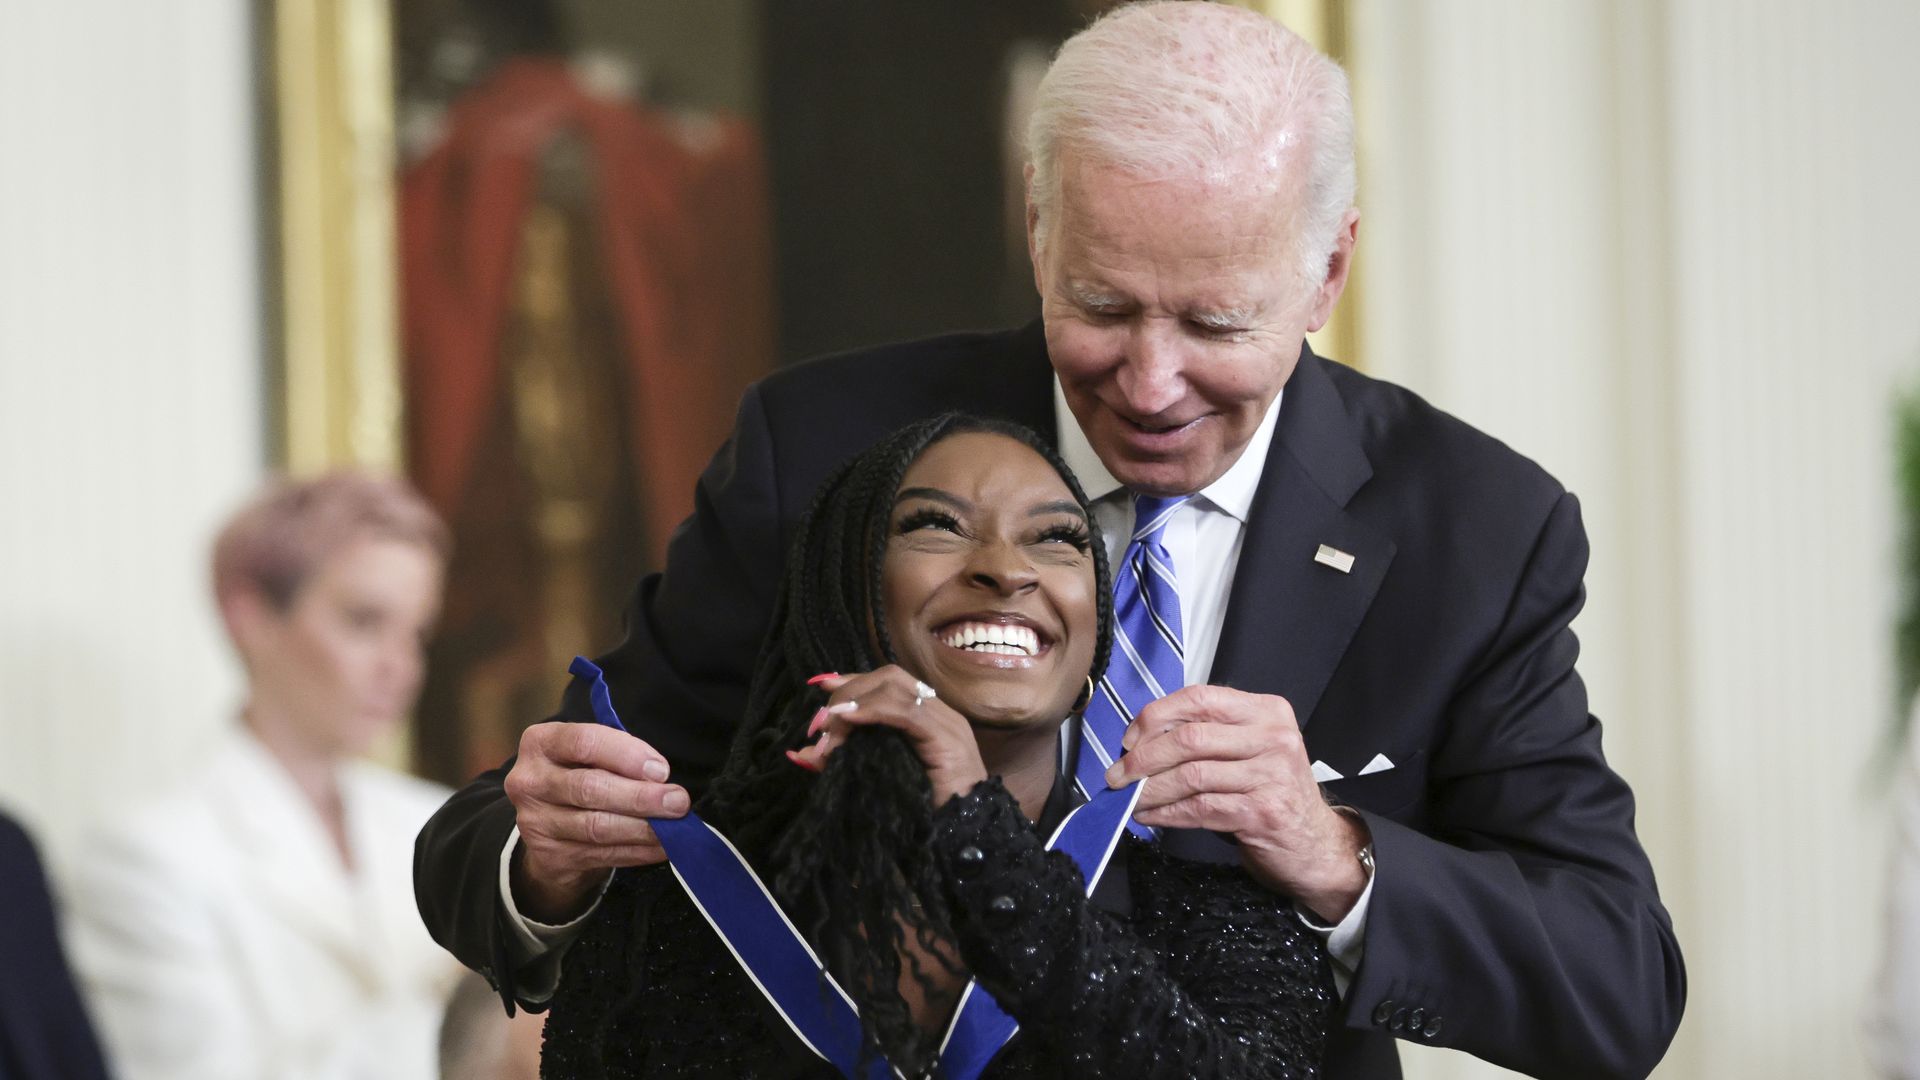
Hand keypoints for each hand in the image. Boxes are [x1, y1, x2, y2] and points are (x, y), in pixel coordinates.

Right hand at [503, 721, 689, 922]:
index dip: (626, 755)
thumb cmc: (580, 776)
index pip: (584, 742)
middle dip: (641, 796)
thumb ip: (619, 757)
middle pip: (590, 788)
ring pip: (597, 827)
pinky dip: (637, 851)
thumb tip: (659, 776)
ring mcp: (535, 822)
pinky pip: (602, 854)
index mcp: (541, 743)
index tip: (661, 770)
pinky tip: (661, 847)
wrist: (549, 826)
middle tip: (677, 802)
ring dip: (643, 829)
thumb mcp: (591, 755)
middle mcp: (529, 781)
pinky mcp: (549, 856)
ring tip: (674, 827)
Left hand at [793, 667, 987, 805]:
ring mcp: (946, 723)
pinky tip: (849, 720)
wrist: (965, 837)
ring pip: (895, 687)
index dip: (853, 681)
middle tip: (821, 723)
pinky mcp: (947, 738)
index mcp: (926, 719)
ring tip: (830, 727)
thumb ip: (842, 762)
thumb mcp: (874, 780)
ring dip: (854, 702)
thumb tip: (800, 753)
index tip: (821, 687)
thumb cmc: (923, 813)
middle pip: (889, 677)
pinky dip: (873, 710)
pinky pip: (906, 712)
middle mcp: (938, 713)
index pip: (888, 682)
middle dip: (848, 692)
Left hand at [1104, 684, 1369, 921]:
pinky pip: (1199, 809)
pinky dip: (1165, 813)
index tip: (1129, 740)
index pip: (1199, 698)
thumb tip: (1140, 741)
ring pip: (1190, 776)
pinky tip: (1148, 816)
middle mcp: (1273, 737)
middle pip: (1190, 738)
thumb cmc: (1271, 792)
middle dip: (1143, 758)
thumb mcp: (1250, 749)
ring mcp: (1271, 775)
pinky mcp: (1262, 812)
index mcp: (1267, 711)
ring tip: (1128, 798)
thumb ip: (1209, 735)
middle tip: (1118, 775)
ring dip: (1149, 790)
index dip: (1156, 717)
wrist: (1316, 843)